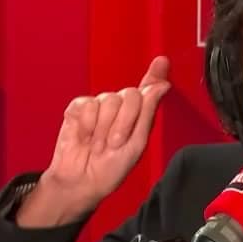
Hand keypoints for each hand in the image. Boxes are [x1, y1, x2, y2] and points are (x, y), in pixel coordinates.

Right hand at [16, 56, 170, 226]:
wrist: (81, 181)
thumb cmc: (112, 168)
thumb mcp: (137, 142)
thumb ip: (149, 111)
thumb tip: (163, 85)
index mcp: (140, 114)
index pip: (149, 89)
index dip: (155, 74)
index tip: (162, 61)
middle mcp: (122, 107)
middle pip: (130, 95)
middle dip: (124, 122)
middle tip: (115, 143)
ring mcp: (100, 105)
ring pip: (108, 100)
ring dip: (104, 127)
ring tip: (100, 144)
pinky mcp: (79, 108)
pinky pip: (87, 104)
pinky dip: (87, 124)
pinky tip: (85, 136)